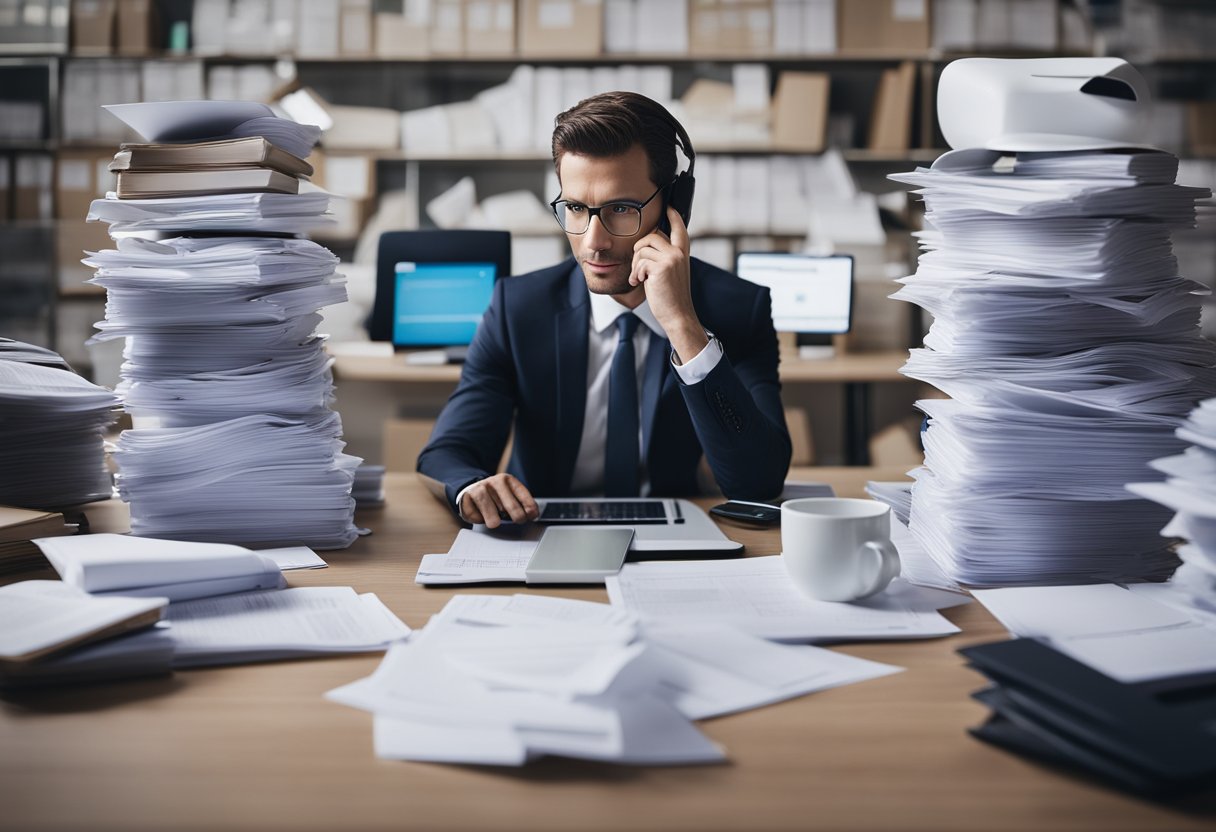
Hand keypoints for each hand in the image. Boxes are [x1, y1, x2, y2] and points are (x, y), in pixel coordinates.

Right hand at [459, 473, 538, 528]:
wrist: (470, 489)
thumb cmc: (494, 496)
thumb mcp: (509, 494)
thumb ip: (520, 503)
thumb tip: (532, 515)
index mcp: (507, 480)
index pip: (523, 495)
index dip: (530, 508)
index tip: (532, 516)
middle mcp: (494, 482)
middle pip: (511, 507)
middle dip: (517, 517)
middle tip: (518, 521)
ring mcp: (480, 489)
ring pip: (492, 514)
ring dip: (495, 521)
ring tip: (495, 520)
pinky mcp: (466, 497)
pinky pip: (476, 516)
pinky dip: (479, 520)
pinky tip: (480, 515)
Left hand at [630, 206, 707, 362]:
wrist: (677, 315)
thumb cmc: (671, 297)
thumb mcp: (671, 273)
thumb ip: (664, 257)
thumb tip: (647, 246)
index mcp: (682, 253)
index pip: (679, 228)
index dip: (673, 216)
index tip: (668, 206)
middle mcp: (678, 253)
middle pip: (651, 236)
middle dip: (638, 251)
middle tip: (638, 269)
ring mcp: (671, 258)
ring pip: (642, 249)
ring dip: (635, 266)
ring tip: (639, 279)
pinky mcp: (662, 267)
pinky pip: (640, 262)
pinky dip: (636, 274)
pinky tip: (639, 283)